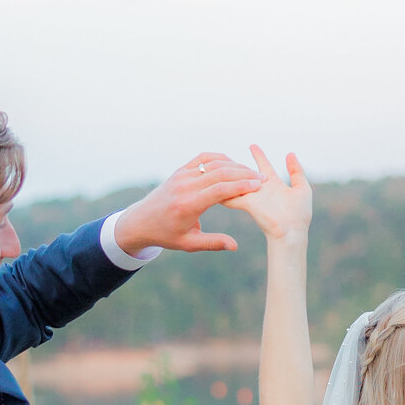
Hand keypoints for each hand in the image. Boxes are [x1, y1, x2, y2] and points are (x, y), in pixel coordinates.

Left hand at [112, 152, 261, 255]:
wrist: (141, 221)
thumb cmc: (166, 235)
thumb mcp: (188, 244)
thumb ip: (212, 243)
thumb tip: (235, 246)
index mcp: (188, 205)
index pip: (220, 190)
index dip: (242, 187)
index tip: (259, 186)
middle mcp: (185, 186)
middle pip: (220, 173)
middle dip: (244, 175)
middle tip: (262, 178)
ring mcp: (181, 175)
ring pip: (213, 164)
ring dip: (234, 166)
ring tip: (251, 173)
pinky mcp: (180, 170)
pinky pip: (202, 158)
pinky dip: (219, 158)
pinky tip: (232, 165)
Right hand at [227, 145, 311, 243]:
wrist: (291, 233)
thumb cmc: (299, 215)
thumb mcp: (302, 189)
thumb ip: (296, 171)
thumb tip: (290, 154)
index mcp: (273, 185)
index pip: (264, 166)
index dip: (259, 156)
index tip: (252, 146)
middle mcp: (260, 189)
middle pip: (246, 172)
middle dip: (238, 163)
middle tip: (226, 155)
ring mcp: (252, 196)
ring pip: (236, 181)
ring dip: (228, 172)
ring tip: (218, 162)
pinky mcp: (247, 204)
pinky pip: (231, 195)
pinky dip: (222, 189)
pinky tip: (211, 180)